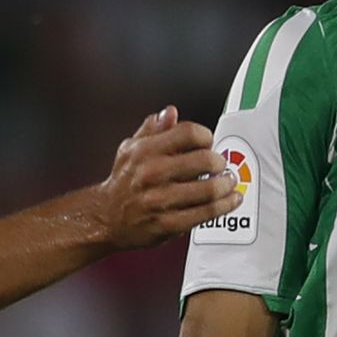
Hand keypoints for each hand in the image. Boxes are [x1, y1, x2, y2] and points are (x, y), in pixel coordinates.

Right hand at [94, 108, 237, 249]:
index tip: (209, 142)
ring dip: (227, 185)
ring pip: (208, 189)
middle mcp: (153, 174)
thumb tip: (171, 113)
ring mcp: (160, 200)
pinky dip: (224, 205)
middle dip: (220, 162)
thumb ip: (152, 129)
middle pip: (204, 160)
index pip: (189, 133)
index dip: (205, 136)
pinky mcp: (167, 224)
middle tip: (222, 165)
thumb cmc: (122, 183)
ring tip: (230, 182)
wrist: (105, 219)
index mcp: (146, 151)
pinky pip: (205, 213)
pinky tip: (231, 200)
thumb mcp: (130, 149)